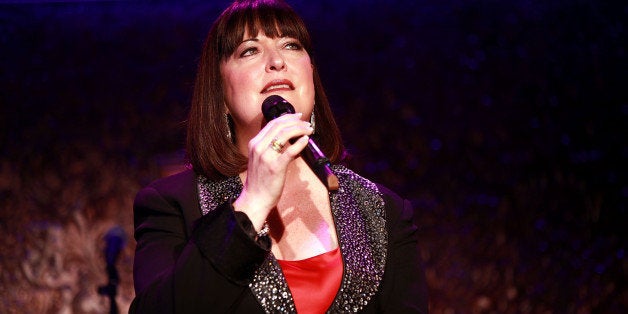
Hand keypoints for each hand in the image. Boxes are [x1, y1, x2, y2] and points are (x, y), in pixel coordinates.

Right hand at [233, 112, 312, 229]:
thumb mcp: (260, 160)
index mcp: (254, 144)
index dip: (287, 118)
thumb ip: (270, 148)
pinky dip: (300, 143)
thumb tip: (290, 140)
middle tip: (306, 123)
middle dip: (295, 122)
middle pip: (279, 126)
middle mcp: (258, 147)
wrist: (255, 199)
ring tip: (309, 130)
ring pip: (285, 135)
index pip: (272, 124)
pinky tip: (306, 140)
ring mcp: (266, 157)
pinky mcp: (276, 167)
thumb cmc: (260, 181)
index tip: (298, 117)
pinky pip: (290, 151)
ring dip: (299, 130)